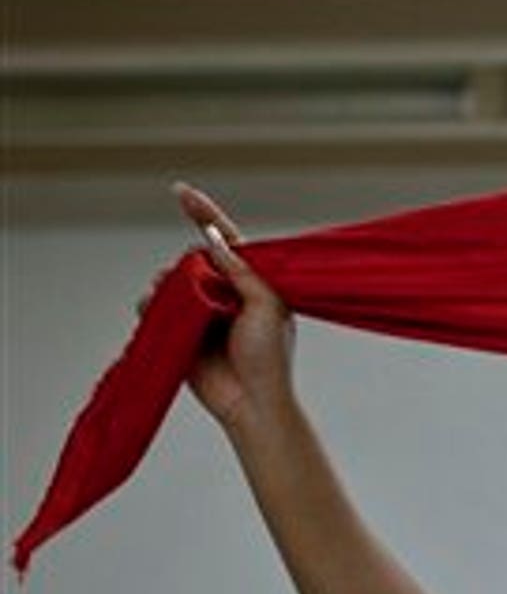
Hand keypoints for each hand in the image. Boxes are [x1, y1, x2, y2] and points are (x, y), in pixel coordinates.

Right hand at [152, 183, 298, 431]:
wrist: (251, 402)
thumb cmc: (269, 357)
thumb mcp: (267, 306)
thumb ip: (243, 271)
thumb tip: (216, 242)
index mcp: (254, 283)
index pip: (227, 240)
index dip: (203, 214)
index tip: (181, 191)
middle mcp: (227, 293)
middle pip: (194, 259)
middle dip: (186, 265)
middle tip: (199, 290)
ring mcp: (203, 313)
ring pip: (171, 282)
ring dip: (167, 286)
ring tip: (179, 305)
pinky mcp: (182, 333)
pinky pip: (155, 309)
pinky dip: (150, 306)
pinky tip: (152, 310)